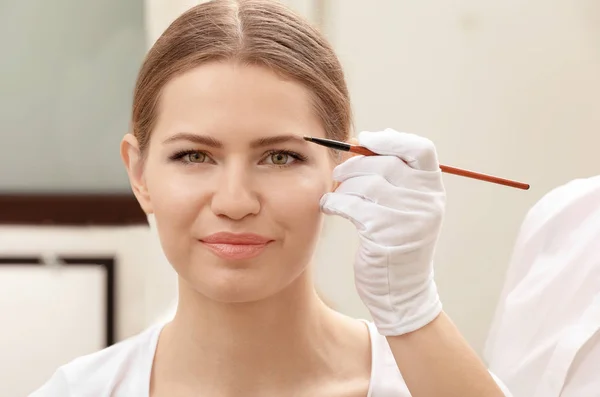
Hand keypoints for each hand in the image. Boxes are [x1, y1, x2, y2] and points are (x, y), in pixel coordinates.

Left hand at [320, 128, 445, 335]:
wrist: (401, 291)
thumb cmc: (395, 242)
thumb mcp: (404, 207)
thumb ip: (392, 175)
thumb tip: (363, 139)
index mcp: (432, 190)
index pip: (421, 149)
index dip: (392, 139)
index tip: (365, 140)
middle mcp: (426, 201)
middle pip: (385, 163)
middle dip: (355, 165)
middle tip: (340, 174)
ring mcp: (407, 218)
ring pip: (367, 182)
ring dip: (344, 186)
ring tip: (337, 195)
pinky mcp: (385, 234)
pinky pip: (352, 205)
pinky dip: (335, 202)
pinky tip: (329, 207)